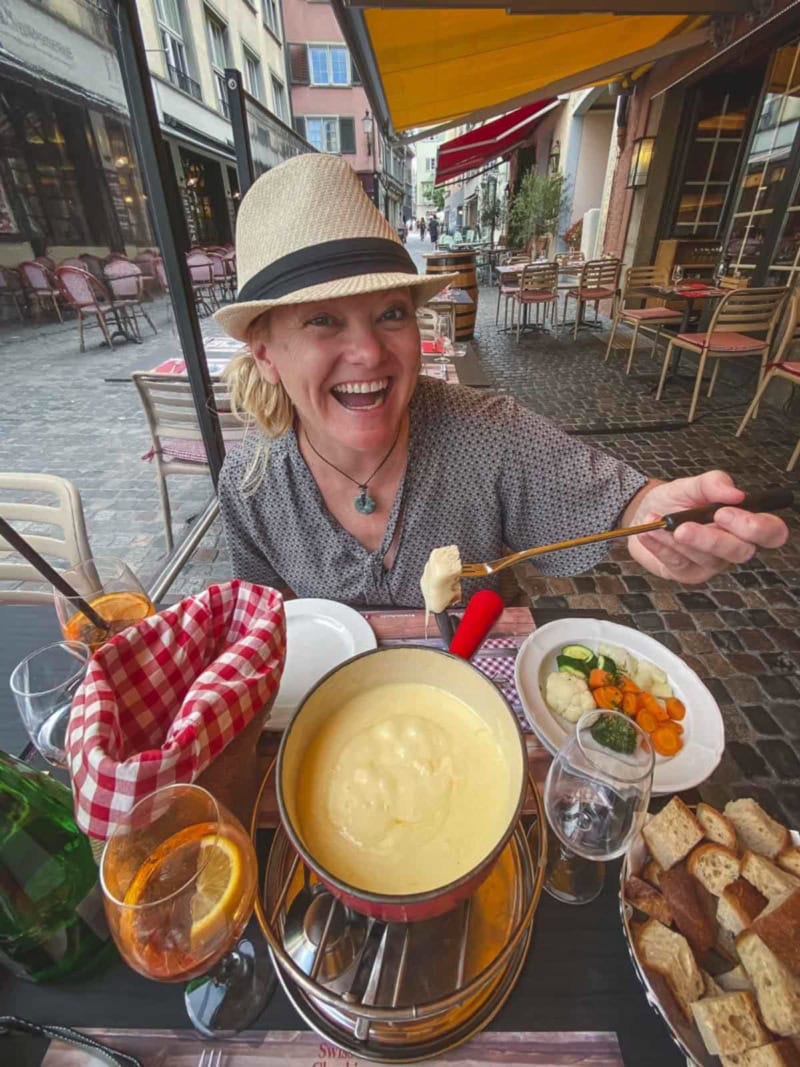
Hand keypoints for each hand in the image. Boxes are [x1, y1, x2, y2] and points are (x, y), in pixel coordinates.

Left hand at [626, 470, 788, 583]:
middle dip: (712, 539)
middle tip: (685, 526)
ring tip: (657, 521)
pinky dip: (660, 545)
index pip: (771, 532)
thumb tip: (735, 493)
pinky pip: (678, 563)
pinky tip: (649, 532)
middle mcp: (733, 546)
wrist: (643, 514)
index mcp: (744, 523)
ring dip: (676, 539)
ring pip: (705, 557)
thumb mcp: (692, 485)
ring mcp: (711, 563)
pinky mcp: (688, 574)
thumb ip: (713, 484)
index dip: (757, 527)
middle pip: (740, 552)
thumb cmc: (676, 501)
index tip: (724, 512)